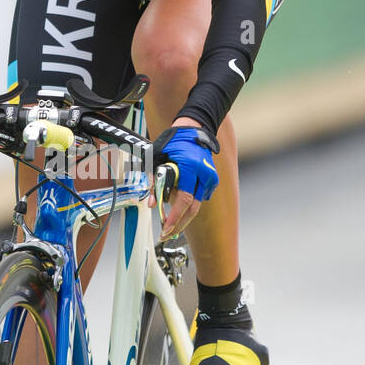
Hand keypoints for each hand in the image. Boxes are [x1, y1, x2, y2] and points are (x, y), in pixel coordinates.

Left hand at [152, 122, 218, 239]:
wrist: (193, 129)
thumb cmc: (172, 142)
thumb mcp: (157, 158)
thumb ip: (154, 181)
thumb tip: (152, 204)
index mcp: (190, 167)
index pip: (184, 199)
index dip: (175, 216)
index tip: (166, 229)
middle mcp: (204, 174)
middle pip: (193, 208)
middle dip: (179, 224)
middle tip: (165, 235)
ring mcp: (210, 178)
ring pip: (196, 205)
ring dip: (182, 216)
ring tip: (168, 224)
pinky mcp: (212, 180)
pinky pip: (199, 198)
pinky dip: (188, 204)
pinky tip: (178, 205)